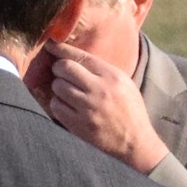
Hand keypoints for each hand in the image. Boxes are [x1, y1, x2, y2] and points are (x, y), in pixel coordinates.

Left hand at [28, 45, 169, 176]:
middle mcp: (99, 90)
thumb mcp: (124, 83)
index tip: (50, 44)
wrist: (136, 142)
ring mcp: (88, 108)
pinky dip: (58, 104)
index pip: (80, 56)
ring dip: (58, 87)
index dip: (61, 49)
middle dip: (58, 68)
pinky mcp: (79, 125)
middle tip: (60, 73)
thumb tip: (74, 57)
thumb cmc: (130, 110)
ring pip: (58, 86)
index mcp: (112, 76)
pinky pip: (56, 106)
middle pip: (64, 68)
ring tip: (67, 92)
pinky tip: (67, 106)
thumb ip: (102, 70)